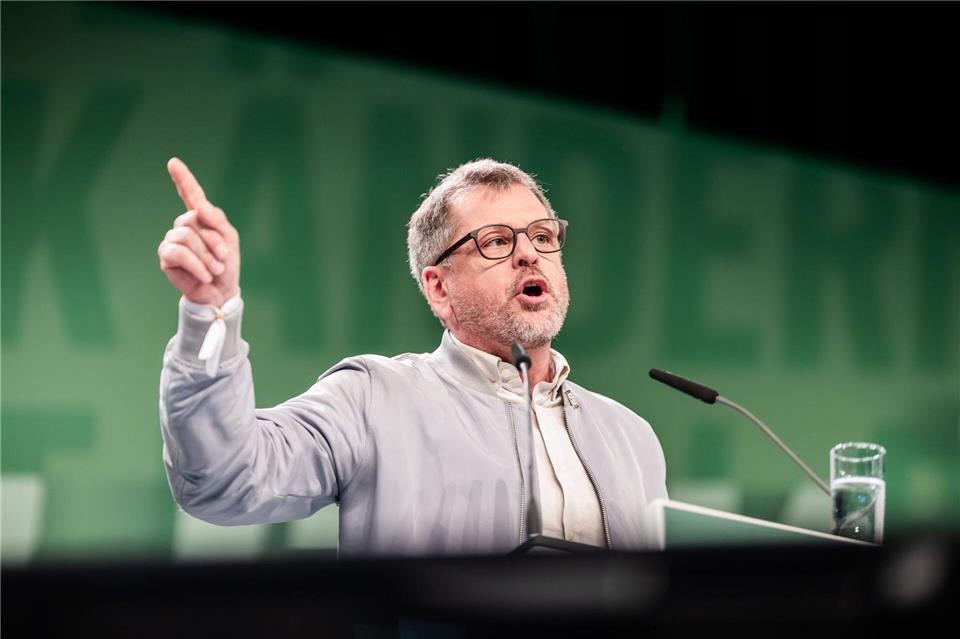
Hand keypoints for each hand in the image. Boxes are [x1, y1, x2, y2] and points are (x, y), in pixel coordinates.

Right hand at [158, 158, 239, 306]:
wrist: (221, 291)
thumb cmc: (226, 265)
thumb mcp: (230, 238)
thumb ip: (216, 219)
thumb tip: (198, 206)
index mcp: (201, 218)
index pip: (190, 194)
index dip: (183, 178)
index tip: (173, 162)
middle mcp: (184, 226)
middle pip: (192, 218)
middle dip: (213, 240)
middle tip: (222, 258)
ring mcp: (173, 241)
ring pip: (186, 236)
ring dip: (207, 256)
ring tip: (214, 269)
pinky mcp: (166, 258)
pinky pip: (179, 252)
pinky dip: (197, 265)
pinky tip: (205, 275)